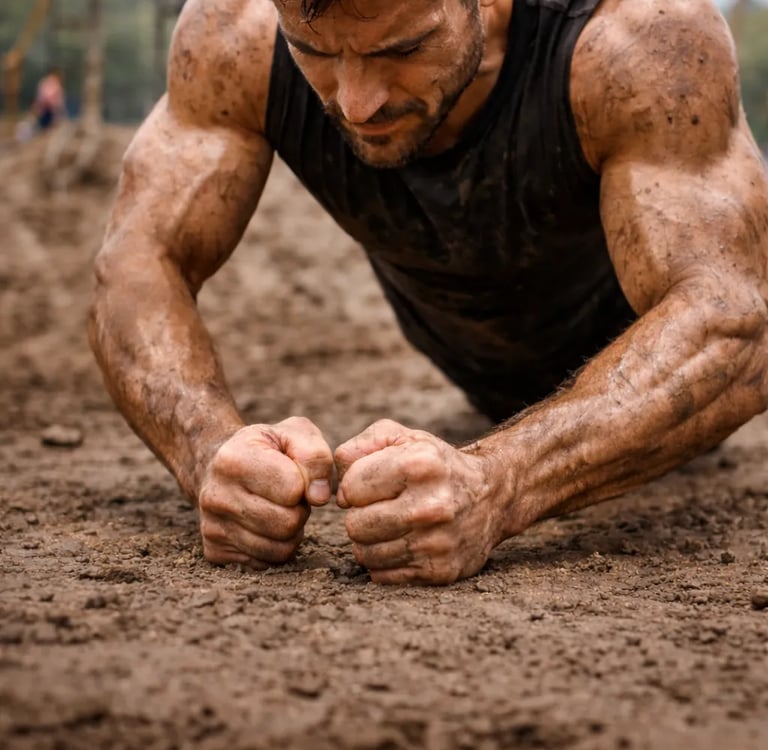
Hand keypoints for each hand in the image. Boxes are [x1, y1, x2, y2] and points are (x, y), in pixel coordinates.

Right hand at [198, 417, 332, 568]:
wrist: (218, 463)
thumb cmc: (266, 448)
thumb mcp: (294, 433)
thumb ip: (315, 456)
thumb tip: (320, 497)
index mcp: (233, 459)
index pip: (293, 489)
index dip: (305, 482)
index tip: (295, 473)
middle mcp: (216, 495)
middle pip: (287, 523)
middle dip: (300, 509)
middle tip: (291, 496)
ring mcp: (211, 526)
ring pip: (279, 549)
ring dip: (291, 530)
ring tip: (279, 508)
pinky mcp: (215, 551)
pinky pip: (265, 563)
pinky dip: (275, 547)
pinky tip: (265, 524)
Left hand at [335, 420, 505, 584]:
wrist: (490, 496)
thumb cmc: (434, 464)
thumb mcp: (403, 438)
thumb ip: (362, 444)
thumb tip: (338, 472)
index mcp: (420, 465)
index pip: (351, 488)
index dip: (353, 486)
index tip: (370, 485)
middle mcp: (432, 505)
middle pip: (355, 526)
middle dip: (360, 516)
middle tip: (379, 508)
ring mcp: (438, 542)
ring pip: (366, 554)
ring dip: (370, 541)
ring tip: (389, 525)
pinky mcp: (441, 571)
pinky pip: (383, 575)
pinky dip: (384, 561)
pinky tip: (401, 543)